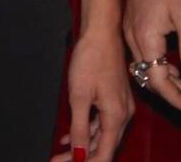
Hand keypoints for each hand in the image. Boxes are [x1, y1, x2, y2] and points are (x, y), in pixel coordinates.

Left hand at [52, 27, 132, 161]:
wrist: (101, 31)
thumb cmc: (91, 59)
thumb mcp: (80, 96)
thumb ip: (81, 128)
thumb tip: (79, 156)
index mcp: (117, 117)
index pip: (104, 154)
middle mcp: (123, 115)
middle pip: (103, 147)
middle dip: (81, 157)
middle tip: (57, 160)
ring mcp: (121, 106)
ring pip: (102, 135)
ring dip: (83, 145)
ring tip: (60, 151)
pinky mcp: (115, 98)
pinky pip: (102, 122)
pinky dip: (87, 131)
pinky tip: (70, 135)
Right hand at [122, 0, 180, 115]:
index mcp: (146, 39)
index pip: (158, 79)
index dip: (176, 97)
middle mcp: (133, 39)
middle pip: (149, 77)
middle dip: (171, 92)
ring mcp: (130, 32)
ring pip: (145, 67)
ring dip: (165, 79)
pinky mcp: (133, 25)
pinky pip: (143, 55)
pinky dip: (158, 65)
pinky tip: (172, 65)